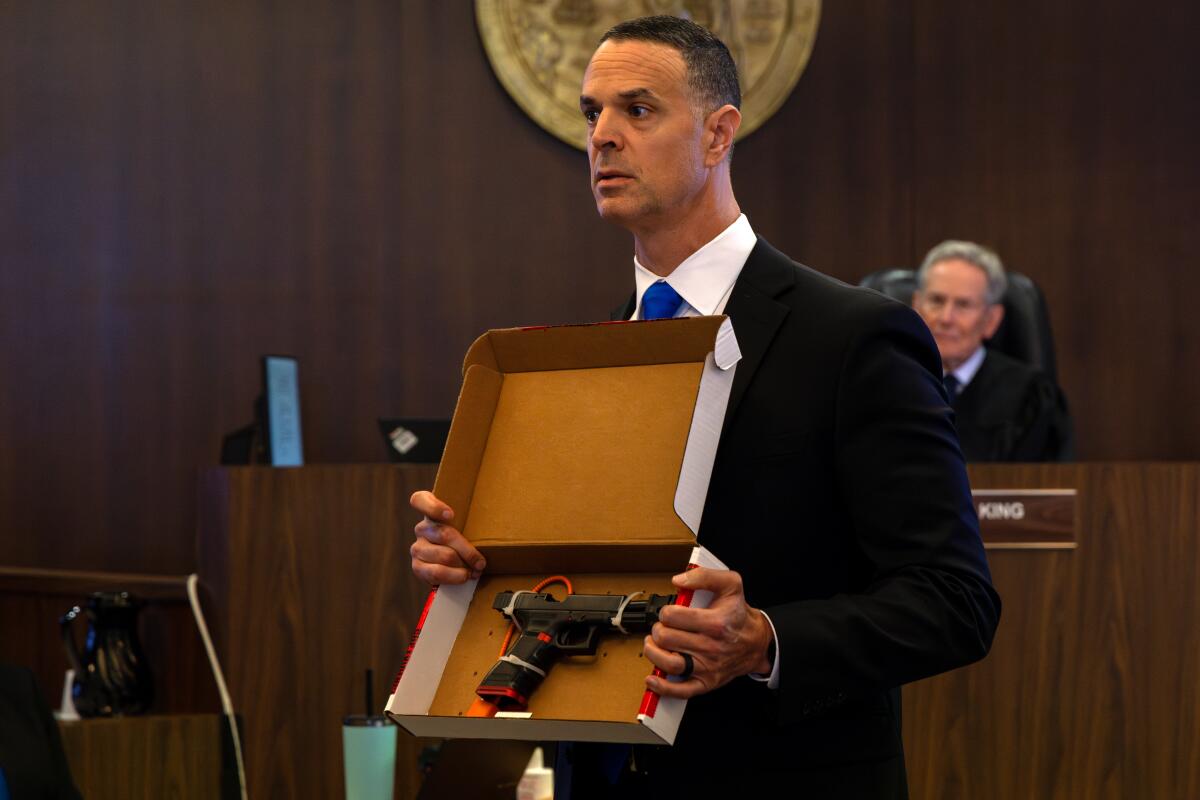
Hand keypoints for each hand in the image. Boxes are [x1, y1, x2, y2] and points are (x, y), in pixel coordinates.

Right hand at [409, 490, 485, 585]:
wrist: (452, 563)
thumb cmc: (464, 539)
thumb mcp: (467, 525)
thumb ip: (472, 520)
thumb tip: (499, 523)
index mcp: (431, 512)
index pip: (419, 500)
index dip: (434, 506)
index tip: (451, 515)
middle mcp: (422, 528)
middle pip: (444, 534)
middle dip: (467, 550)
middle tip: (481, 561)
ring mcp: (417, 547)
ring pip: (444, 555)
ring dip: (463, 565)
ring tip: (476, 570)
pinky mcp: (417, 567)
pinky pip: (435, 572)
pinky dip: (454, 576)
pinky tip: (464, 576)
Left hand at [643, 568, 773, 698]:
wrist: (757, 642)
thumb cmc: (738, 614)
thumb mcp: (730, 584)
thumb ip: (704, 576)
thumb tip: (678, 580)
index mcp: (715, 622)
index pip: (673, 617)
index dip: (665, 612)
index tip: (670, 613)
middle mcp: (711, 646)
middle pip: (667, 638)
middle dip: (658, 630)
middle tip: (662, 627)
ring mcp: (708, 666)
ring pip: (669, 663)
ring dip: (654, 653)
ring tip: (654, 644)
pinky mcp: (706, 682)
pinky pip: (682, 690)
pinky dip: (663, 687)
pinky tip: (653, 678)